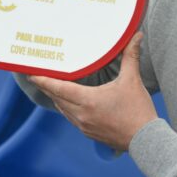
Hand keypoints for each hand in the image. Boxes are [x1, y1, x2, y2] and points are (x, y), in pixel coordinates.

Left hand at [29, 32, 156, 150]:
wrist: (145, 140)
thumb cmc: (138, 111)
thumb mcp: (132, 80)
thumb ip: (131, 56)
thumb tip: (136, 36)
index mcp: (88, 100)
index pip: (59, 88)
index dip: (43, 80)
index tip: (31, 74)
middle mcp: (81, 114)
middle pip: (57, 98)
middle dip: (46, 86)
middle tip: (36, 75)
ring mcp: (84, 126)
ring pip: (63, 109)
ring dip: (56, 97)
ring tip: (50, 86)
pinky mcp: (89, 133)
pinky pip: (71, 117)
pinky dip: (66, 108)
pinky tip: (68, 102)